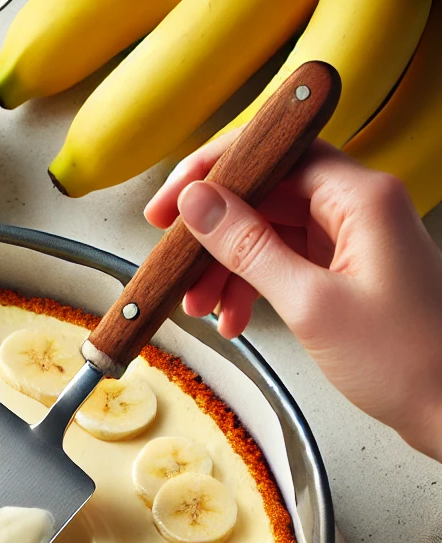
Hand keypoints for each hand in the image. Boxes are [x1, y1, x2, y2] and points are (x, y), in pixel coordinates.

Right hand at [145, 136, 441, 462]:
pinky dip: (253, 286)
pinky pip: (286, 261)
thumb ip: (249, 248)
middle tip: (174, 259)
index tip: (169, 202)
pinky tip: (234, 318)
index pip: (275, 153)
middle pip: (268, 193)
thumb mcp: (309, 303)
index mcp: (362, 198)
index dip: (215, 173)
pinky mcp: (349, 269)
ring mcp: (355, 239)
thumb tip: (199, 204)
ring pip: (271, 231)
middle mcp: (361, 207)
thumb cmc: (402, 360)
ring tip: (200, 308)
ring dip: (228, 267)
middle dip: (215, 232)